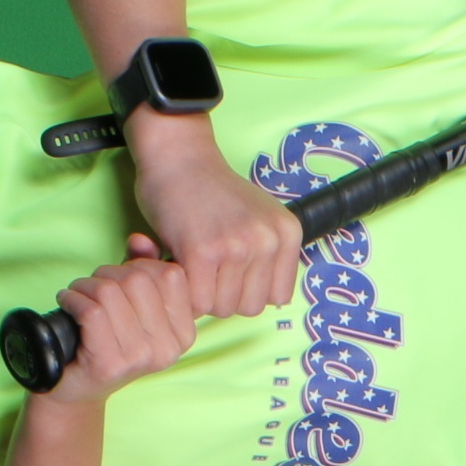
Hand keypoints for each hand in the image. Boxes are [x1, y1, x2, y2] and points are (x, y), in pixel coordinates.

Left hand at [50, 236, 198, 403]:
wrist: (76, 388)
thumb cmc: (105, 340)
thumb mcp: (131, 303)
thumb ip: (143, 269)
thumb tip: (141, 240)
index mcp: (184, 333)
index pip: (171, 275)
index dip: (140, 265)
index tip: (120, 278)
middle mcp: (168, 348)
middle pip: (139, 279)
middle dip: (108, 273)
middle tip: (92, 286)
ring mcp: (140, 358)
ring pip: (111, 292)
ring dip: (85, 285)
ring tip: (77, 294)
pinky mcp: (110, 363)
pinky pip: (92, 311)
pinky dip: (72, 299)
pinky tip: (67, 303)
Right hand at [121, 113, 300, 318]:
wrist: (178, 157)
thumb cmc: (212, 190)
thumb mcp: (259, 217)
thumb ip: (269, 254)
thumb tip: (270, 301)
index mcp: (287, 232)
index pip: (278, 297)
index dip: (249, 290)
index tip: (230, 272)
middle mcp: (268, 240)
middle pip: (249, 307)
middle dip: (224, 296)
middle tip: (206, 269)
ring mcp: (237, 246)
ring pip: (222, 308)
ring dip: (201, 294)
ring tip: (192, 263)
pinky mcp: (203, 253)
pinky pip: (197, 302)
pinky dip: (183, 292)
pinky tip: (178, 265)